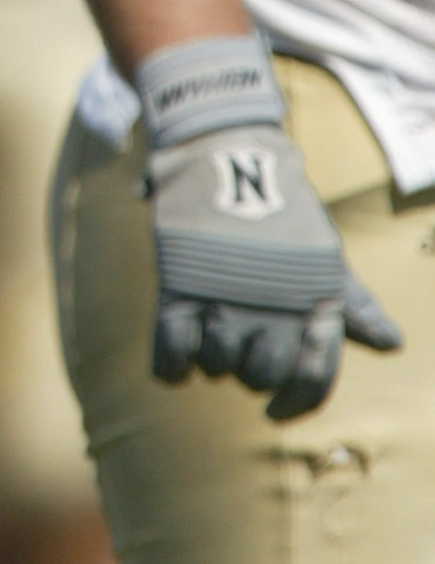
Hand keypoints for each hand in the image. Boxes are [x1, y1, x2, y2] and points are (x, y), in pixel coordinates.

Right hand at [148, 125, 401, 418]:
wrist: (229, 152)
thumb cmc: (284, 210)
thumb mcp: (325, 255)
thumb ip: (354, 304)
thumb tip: (393, 344)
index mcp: (312, 304)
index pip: (314, 379)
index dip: (296, 402)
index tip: (277, 412)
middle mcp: (271, 311)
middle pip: (260, 377)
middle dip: (252, 367)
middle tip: (243, 336)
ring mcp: (223, 302)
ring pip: (216, 367)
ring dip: (212, 356)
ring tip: (212, 321)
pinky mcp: (177, 291)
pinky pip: (171, 356)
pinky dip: (172, 363)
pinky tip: (178, 347)